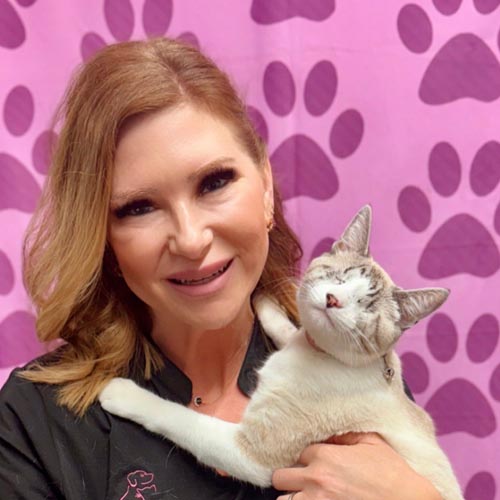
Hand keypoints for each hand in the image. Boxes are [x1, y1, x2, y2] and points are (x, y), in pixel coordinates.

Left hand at [273, 432, 440, 499]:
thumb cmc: (393, 476)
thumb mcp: (372, 444)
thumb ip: (346, 436)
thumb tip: (331, 435)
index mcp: (325, 457)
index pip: (301, 453)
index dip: (309, 459)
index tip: (318, 465)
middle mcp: (315, 480)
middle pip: (281, 477)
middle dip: (291, 478)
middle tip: (306, 482)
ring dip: (293, 497)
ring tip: (306, 496)